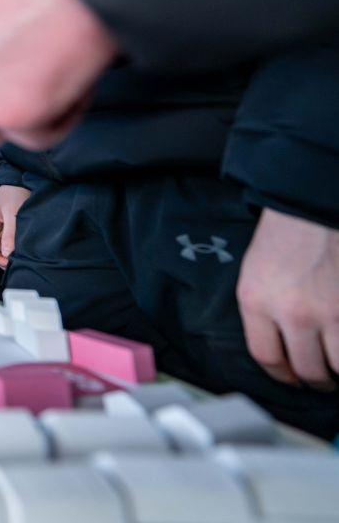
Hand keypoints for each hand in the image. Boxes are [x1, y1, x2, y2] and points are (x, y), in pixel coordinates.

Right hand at [0, 184, 30, 268]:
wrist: (23, 180)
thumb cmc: (15, 192)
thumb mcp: (13, 214)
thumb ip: (10, 235)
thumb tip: (7, 254)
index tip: (8, 263)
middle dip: (3, 256)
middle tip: (17, 262)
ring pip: (1, 245)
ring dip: (9, 251)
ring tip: (21, 255)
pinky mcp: (7, 225)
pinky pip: (8, 240)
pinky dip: (14, 245)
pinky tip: (22, 248)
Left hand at [237, 208, 338, 389]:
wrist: (313, 205)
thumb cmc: (285, 235)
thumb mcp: (255, 274)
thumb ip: (263, 313)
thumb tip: (281, 351)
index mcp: (256, 302)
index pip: (267, 358)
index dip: (283, 376)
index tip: (293, 379)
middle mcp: (292, 312)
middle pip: (308, 370)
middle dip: (318, 380)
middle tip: (324, 379)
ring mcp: (330, 312)